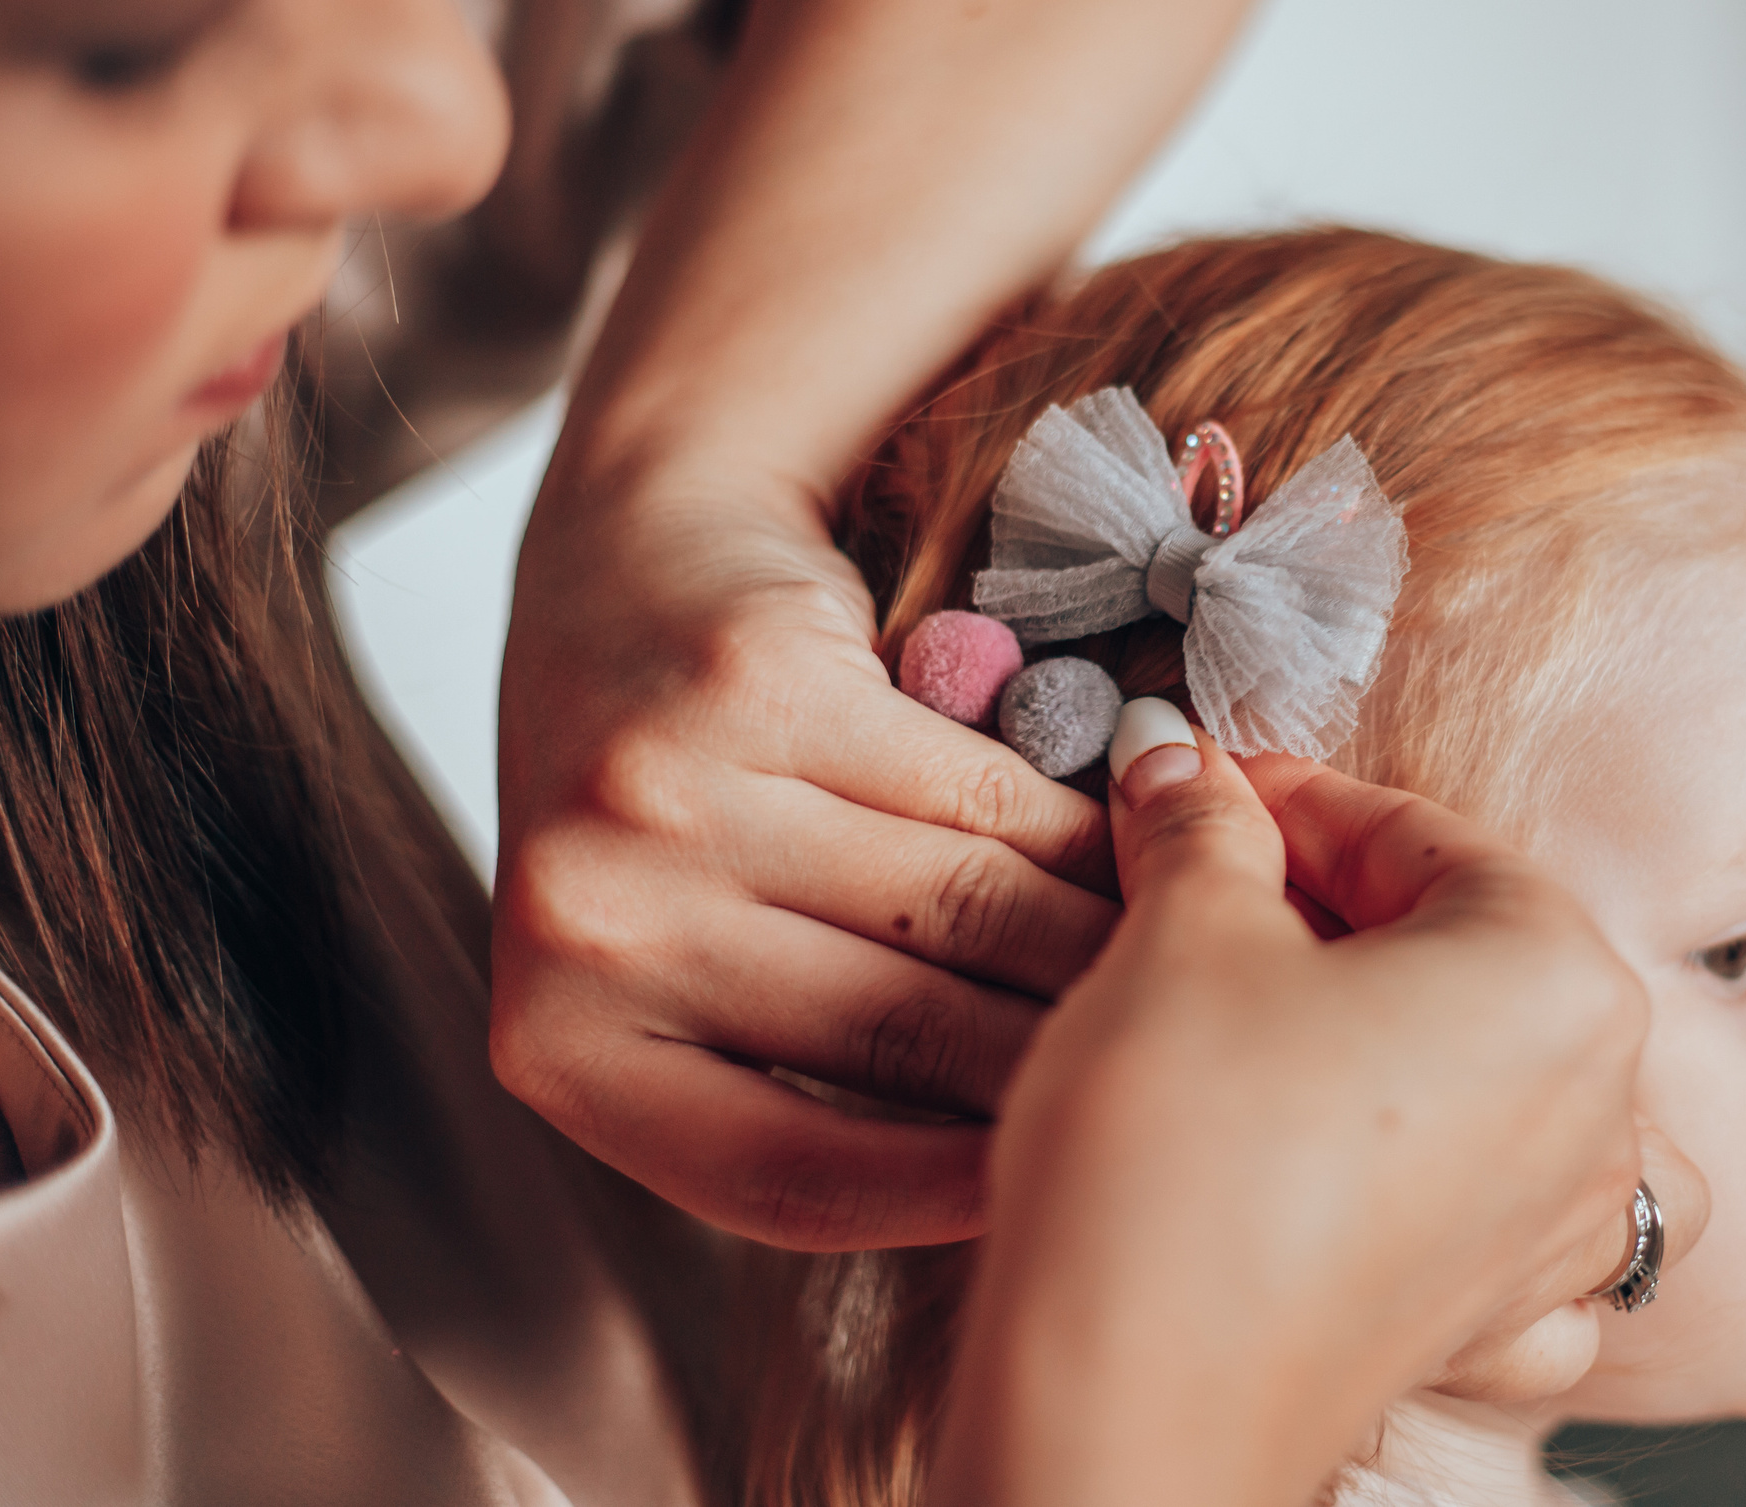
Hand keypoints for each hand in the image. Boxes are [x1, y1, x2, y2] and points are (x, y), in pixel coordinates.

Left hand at [489, 480, 1114, 1248]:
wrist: (633, 550)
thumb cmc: (668, 787)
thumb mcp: (688, 954)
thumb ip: (792, 1061)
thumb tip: (1005, 1174)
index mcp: (563, 1040)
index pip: (785, 1177)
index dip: (948, 1196)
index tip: (1061, 1182)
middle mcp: (596, 921)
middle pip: (896, 1036)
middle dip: (1059, 1056)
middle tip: (1174, 1069)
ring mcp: (668, 794)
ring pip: (956, 908)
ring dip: (1093, 942)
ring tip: (1182, 963)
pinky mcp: (758, 681)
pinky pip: (972, 791)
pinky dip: (1074, 830)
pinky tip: (1138, 848)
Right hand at [932, 732, 1673, 1506]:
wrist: (1129, 1406)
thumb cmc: (1179, 1167)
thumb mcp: (1178, 939)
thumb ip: (1205, 834)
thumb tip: (1188, 775)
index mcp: (1561, 978)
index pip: (1421, 836)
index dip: (1292, 798)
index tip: (1208, 790)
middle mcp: (1604, 1109)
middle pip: (1470, 952)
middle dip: (1332, 912)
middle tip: (1201, 884)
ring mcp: (1561, 1232)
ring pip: (1505, 1085)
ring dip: (1395, 1037)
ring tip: (1271, 1020)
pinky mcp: (1494, 1325)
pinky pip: (1502, 1221)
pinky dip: (1442, 1178)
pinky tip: (1354, 1164)